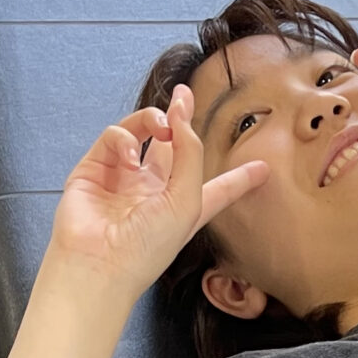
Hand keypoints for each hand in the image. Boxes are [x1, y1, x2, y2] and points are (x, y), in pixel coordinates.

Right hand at [46, 85, 267, 300]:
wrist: (100, 263)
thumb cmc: (146, 247)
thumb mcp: (186, 202)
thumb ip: (190, 152)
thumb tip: (182, 111)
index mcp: (184, 208)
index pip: (218, 189)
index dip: (239, 179)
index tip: (263, 169)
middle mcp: (154, 191)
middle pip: (174, 147)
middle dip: (180, 119)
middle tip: (185, 95)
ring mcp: (123, 178)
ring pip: (141, 132)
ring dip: (153, 120)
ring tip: (161, 125)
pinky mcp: (95, 169)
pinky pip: (114, 138)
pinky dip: (122, 139)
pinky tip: (129, 157)